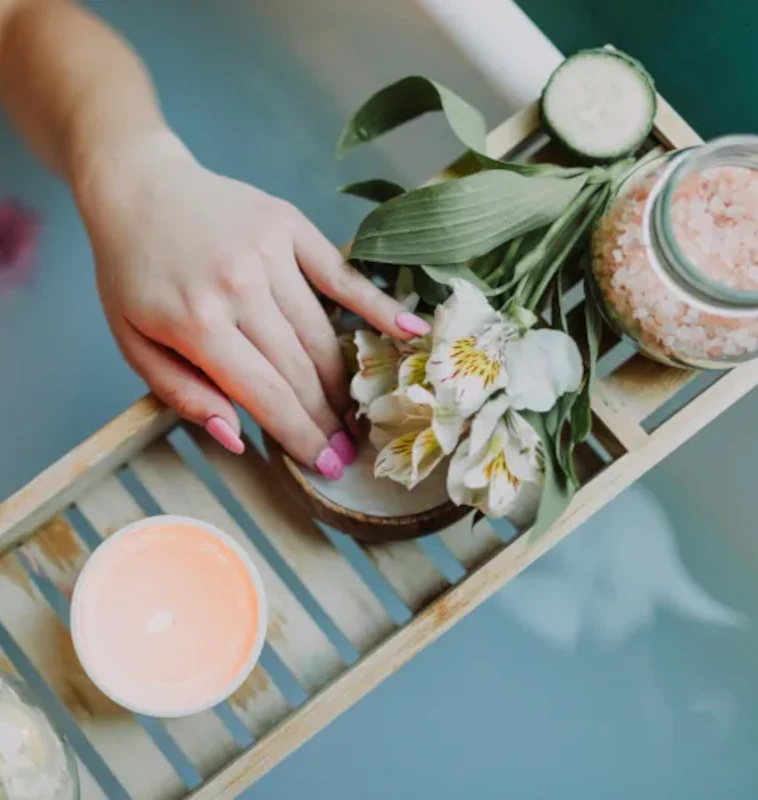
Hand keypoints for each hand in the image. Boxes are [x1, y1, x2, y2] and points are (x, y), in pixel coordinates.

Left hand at [73, 131, 429, 476]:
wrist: (137, 188)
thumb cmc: (132, 273)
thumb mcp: (133, 344)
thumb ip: (183, 394)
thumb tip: (236, 437)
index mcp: (196, 324)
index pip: (266, 395)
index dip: (301, 437)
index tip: (326, 466)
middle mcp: (239, 289)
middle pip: (300, 371)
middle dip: (326, 420)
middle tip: (347, 451)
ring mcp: (270, 254)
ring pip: (322, 334)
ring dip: (342, 382)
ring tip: (354, 413)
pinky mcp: (290, 227)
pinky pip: (342, 275)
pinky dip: (377, 306)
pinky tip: (410, 331)